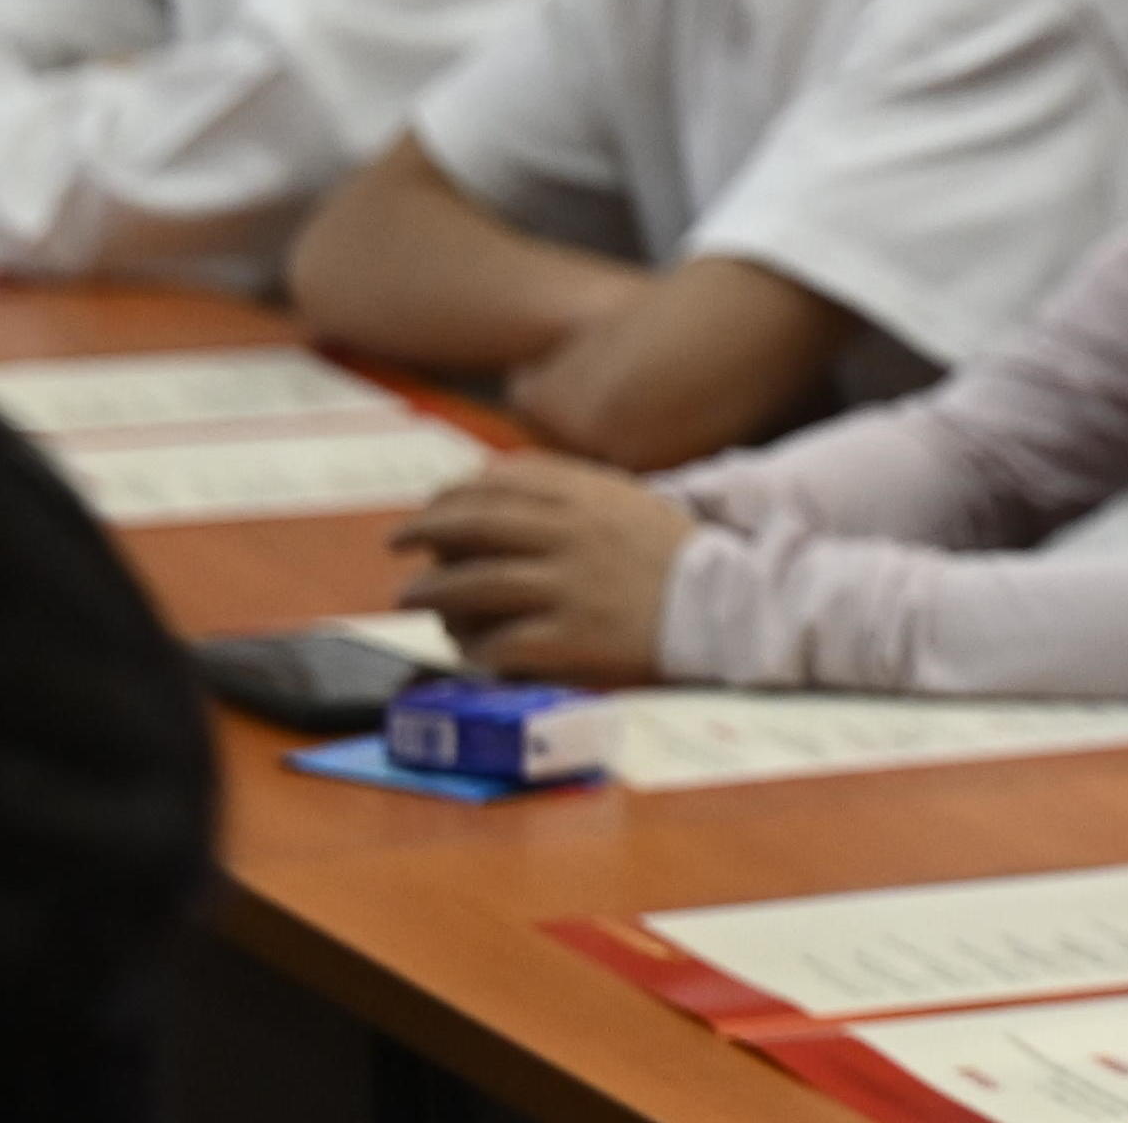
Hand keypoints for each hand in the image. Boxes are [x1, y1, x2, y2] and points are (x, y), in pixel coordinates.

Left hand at [389, 456, 698, 684]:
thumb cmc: (678, 558)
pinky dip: (475, 646)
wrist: (730, 609)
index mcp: (592, 497)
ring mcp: (569, 589)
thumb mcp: (632, 503)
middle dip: (425, 530)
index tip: (432, 503)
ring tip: (409, 596)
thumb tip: (502, 484)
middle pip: (477, 524)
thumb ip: (575, 492)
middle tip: (397, 542)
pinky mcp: (571, 640)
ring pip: (475, 584)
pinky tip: (465, 648)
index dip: (457, 490)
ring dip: (431, 590)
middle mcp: (574, 536)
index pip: (504, 480)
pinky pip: (502, 643)